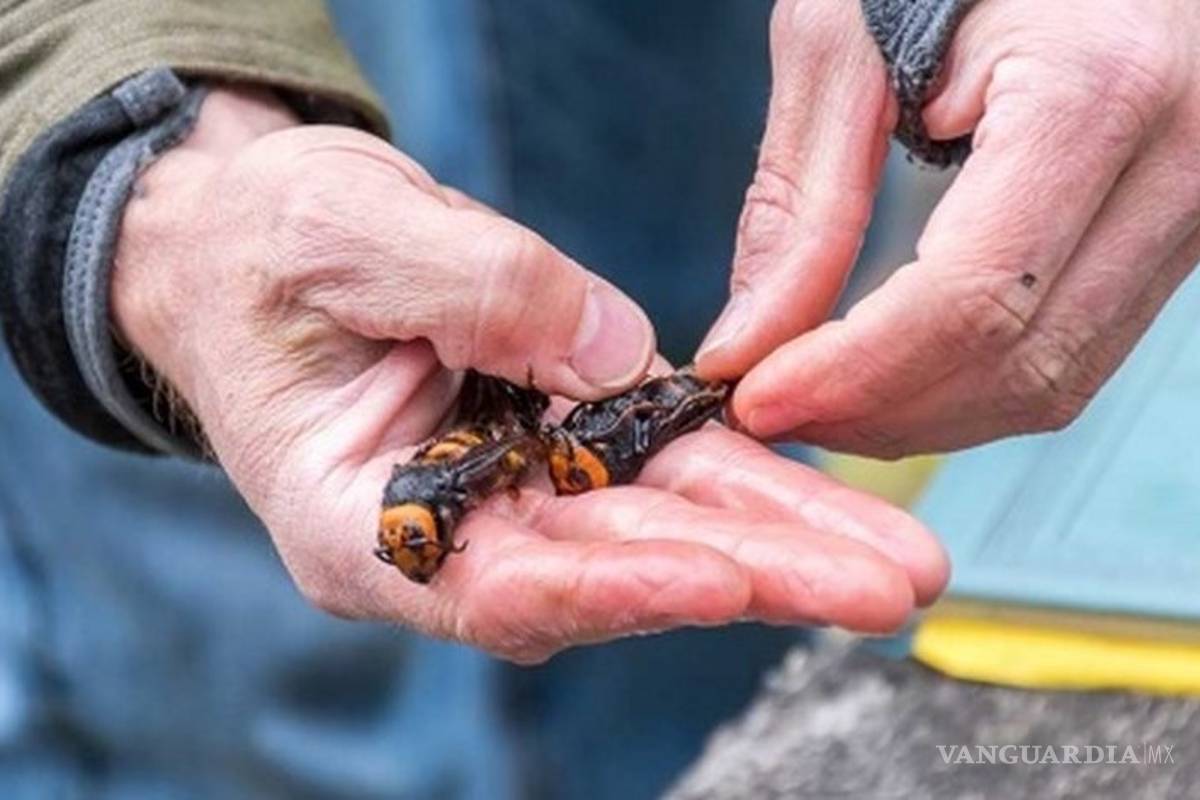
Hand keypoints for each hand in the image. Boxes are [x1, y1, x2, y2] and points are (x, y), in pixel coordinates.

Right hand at [113, 87, 946, 662]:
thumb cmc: (263, 247)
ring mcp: (512, 487)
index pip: (496, 583)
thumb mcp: (339, 237)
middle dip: (750, 577)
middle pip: (614, 568)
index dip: (612, 585)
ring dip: (776, 542)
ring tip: (890, 561)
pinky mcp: (560, 436)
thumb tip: (616, 352)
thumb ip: (472, 290)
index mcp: (359, 522)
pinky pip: (662, 460)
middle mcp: (452, 528)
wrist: (255, 240)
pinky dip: (744, 479)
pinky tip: (827, 499)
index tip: (721, 580)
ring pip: (659, 524)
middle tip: (876, 588)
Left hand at [697, 0, 1199, 456]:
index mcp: (1097, 87)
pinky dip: (967, 386)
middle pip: (1019, 362)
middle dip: (876, 412)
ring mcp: (1193, 204)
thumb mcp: (843, 37)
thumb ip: (801, 197)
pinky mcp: (1172, 233)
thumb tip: (749, 341)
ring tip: (816, 396)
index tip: (753, 396)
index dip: (852, 372)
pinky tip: (887, 374)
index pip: (972, 295)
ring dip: (919, 417)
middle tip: (768, 407)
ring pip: (1054, 381)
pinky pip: (1073, 354)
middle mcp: (1180, 159)